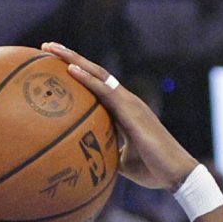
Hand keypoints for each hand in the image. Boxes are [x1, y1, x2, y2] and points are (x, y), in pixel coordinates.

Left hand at [41, 42, 191, 190]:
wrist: (176, 174)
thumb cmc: (153, 171)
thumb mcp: (123, 163)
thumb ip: (108, 156)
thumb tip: (90, 164)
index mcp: (124, 111)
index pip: (97, 87)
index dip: (78, 75)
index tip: (55, 66)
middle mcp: (126, 101)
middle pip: (94, 73)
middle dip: (69, 58)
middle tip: (46, 47)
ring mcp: (129, 103)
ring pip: (97, 74)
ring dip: (72, 59)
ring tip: (49, 48)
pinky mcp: (131, 110)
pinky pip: (104, 90)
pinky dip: (86, 79)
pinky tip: (69, 69)